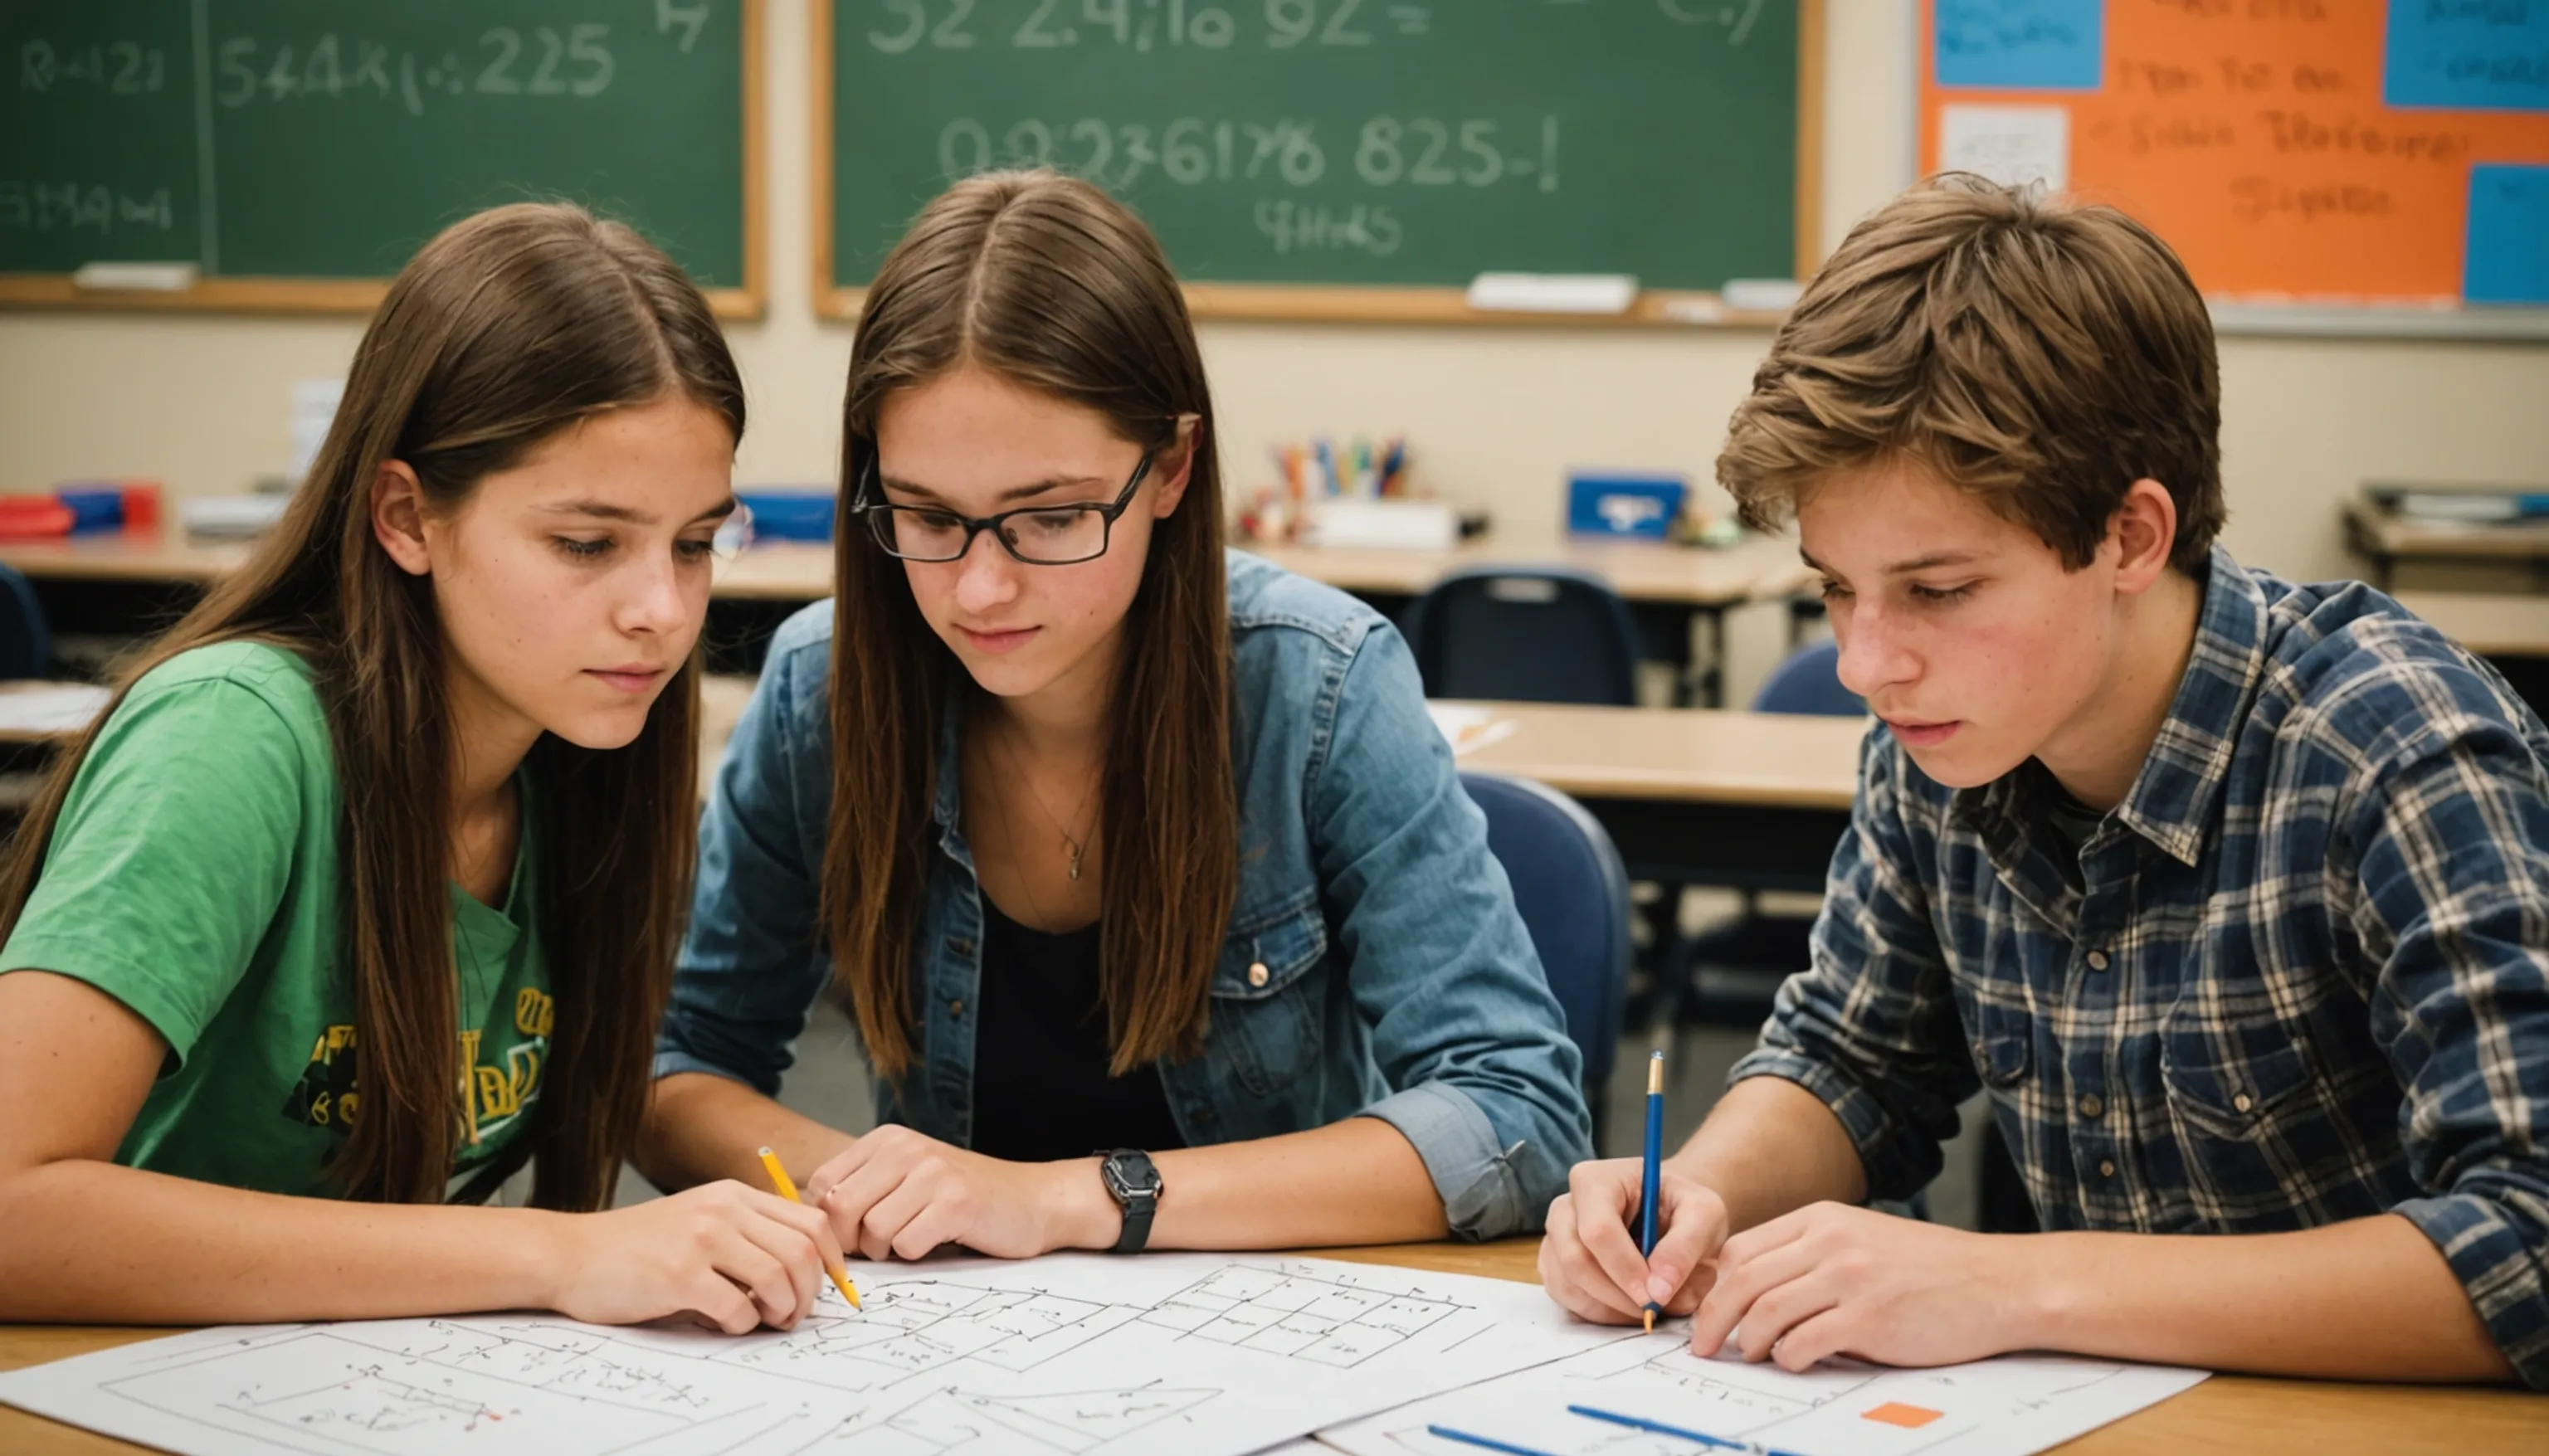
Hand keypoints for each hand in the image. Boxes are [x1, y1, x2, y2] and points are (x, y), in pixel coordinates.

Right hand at [544, 1180, 846, 1333]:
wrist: (571, 1254)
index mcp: (733, 1195)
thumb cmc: (638, 1247)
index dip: (832, 1261)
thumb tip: (804, 1277)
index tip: (827, 1289)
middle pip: (803, 1251)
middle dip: (810, 1293)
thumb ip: (746, 1236)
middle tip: (792, 1315)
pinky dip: (742, 1325)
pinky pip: (738, 1308)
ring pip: (778, 1278)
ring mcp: (700, 1240)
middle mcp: (722, 1209)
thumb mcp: (699, 1221)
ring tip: (765, 1321)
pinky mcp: (678, 1275)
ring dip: (782, 1311)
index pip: (812, 1222)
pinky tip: (724, 1322)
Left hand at [805, 1125, 1106, 1261]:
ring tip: (917, 1238)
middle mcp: (906, 1148)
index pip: (821, 1185)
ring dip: (889, 1250)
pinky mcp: (956, 1202)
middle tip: (881, 1247)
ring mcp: (932, 1173)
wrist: (1032, 1200)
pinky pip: (907, 1245)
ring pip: (872, 1231)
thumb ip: (861, 1192)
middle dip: (852, 1242)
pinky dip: (918, 1254)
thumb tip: (807, 1228)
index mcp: (886, 1140)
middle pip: (839, 1210)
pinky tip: (940, 1239)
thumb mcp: (906, 1180)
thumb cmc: (962, 1199)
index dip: (829, 1223)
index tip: (853, 1237)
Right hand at [1538, 1157, 1729, 1324]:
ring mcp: (1554, 1238)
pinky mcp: (1554, 1265)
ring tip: (1646, 1305)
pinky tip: (1628, 1306)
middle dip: (1617, 1295)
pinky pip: (1566, 1298)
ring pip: (1567, 1285)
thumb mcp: (1704, 1214)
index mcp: (1596, 1181)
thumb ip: (1686, 1246)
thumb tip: (1658, 1289)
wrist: (1667, 1213)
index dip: (1624, 1269)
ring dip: (1610, 1308)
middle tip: (1653, 1308)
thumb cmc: (1682, 1207)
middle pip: (1575, 1261)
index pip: (1598, 1230)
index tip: (1655, 1296)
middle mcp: (1565, 1207)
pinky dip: (1599, 1313)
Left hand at [1687, 1202, 2036, 1370]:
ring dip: (1747, 1341)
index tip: (1705, 1311)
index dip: (1714, 1284)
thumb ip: (1812, 1255)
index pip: (1741, 1248)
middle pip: (1742, 1279)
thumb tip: (1754, 1293)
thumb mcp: (1863, 1239)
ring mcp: (1850, 1278)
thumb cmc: (1931, 1269)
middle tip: (1702, 1346)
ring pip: (1765, 1311)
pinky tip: (1795, 1361)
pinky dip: (1788, 1358)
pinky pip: (1804, 1342)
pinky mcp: (1870, 1318)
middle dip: (1712, 1318)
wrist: (1997, 1284)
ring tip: (1749, 1356)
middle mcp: (1831, 1241)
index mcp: (1823, 1218)